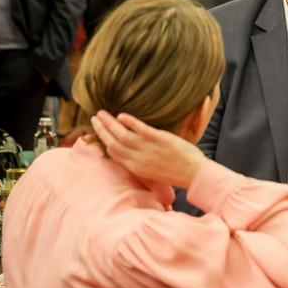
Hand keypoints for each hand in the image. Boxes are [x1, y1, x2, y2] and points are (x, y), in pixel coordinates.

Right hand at [89, 111, 204, 187]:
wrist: (194, 174)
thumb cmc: (175, 172)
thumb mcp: (152, 172)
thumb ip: (141, 162)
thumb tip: (132, 152)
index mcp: (136, 168)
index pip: (114, 153)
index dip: (103, 141)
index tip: (97, 131)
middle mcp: (138, 159)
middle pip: (113, 143)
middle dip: (101, 130)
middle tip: (94, 118)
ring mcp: (148, 149)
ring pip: (122, 135)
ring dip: (109, 123)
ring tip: (102, 114)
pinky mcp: (160, 140)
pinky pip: (140, 129)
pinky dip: (129, 122)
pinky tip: (121, 115)